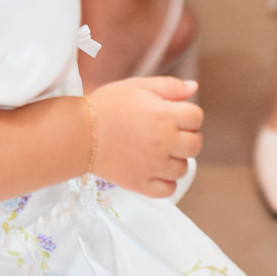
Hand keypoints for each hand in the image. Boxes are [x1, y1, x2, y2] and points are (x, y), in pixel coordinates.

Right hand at [90, 76, 202, 196]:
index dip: (188, 114)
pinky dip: (166, 182)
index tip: (174, 115)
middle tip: (169, 134)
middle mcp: (164, 142)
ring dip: (176, 160)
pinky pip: (168, 189)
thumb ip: (169, 86)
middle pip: (195, 145)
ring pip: (183, 169)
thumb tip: (193, 88)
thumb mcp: (138, 86)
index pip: (197, 117)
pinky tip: (155, 170)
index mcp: (166, 116)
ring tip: (158, 152)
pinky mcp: (141, 183)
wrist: (79, 132)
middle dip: (187, 137)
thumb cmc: (106, 107)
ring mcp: (154, 166)